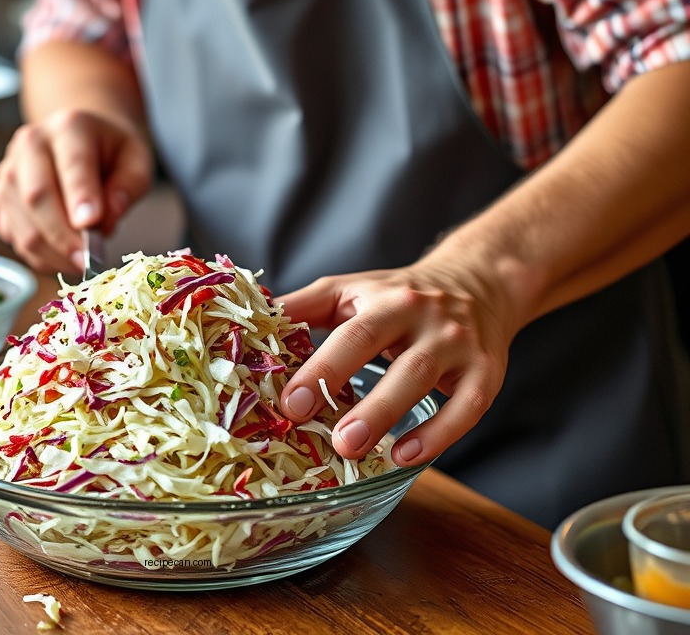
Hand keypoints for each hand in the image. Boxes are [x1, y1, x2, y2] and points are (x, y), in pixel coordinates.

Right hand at [0, 108, 153, 275]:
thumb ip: (129, 186)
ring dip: (51, 253)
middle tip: (88, 261)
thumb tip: (105, 220)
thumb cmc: (112, 151)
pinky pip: (14, 236)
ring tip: (81, 262)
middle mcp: (31, 143)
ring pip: (22, 224)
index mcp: (69, 126)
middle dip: (63, 236)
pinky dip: (39, 256)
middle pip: (36, 196)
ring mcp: (9, 170)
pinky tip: (62, 256)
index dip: (80, 197)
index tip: (91, 225)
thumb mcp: (136, 159)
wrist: (83, 139)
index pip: (72, 164)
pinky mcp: (1, 196)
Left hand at [277, 261, 519, 468]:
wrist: (476, 281)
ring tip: (355, 450)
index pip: (352, 334)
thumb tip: (252, 327)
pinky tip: (407, 456)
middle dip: (364, 402)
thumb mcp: (350, 289)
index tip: (290, 405)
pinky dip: (441, 435)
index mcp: (386, 299)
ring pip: (426, 382)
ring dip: (391, 417)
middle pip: (396, 360)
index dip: (321, 369)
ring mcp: (459, 346)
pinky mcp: (485, 373)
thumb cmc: (397, 293)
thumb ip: (303, 308)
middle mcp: (426, 318)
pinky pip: (468, 408)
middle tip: (331, 439)